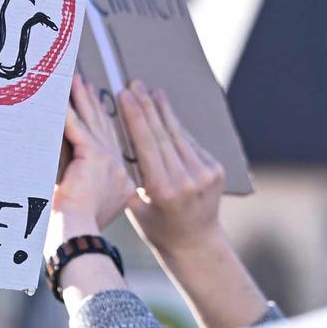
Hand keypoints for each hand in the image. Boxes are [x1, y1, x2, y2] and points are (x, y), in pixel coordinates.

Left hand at [52, 73, 133, 236]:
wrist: (78, 234)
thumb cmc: (76, 230)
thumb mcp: (88, 206)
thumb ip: (87, 190)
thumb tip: (73, 182)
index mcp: (120, 181)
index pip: (109, 144)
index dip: (102, 122)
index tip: (95, 105)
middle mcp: (119, 168)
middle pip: (103, 128)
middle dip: (92, 104)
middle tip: (85, 84)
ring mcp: (109, 160)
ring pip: (92, 122)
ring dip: (82, 99)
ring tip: (76, 81)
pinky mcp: (92, 156)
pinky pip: (76, 126)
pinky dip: (67, 109)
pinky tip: (61, 95)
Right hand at [117, 83, 226, 255]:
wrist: (196, 243)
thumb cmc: (157, 228)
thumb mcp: (135, 208)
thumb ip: (127, 179)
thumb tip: (110, 146)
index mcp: (163, 190)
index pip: (147, 145)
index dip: (136, 118)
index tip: (125, 95)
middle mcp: (187, 180)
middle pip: (163, 134)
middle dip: (147, 106)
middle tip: (135, 84)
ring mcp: (205, 174)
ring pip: (179, 135)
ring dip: (164, 111)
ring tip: (151, 91)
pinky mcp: (215, 170)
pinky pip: (191, 144)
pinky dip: (176, 127)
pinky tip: (166, 112)